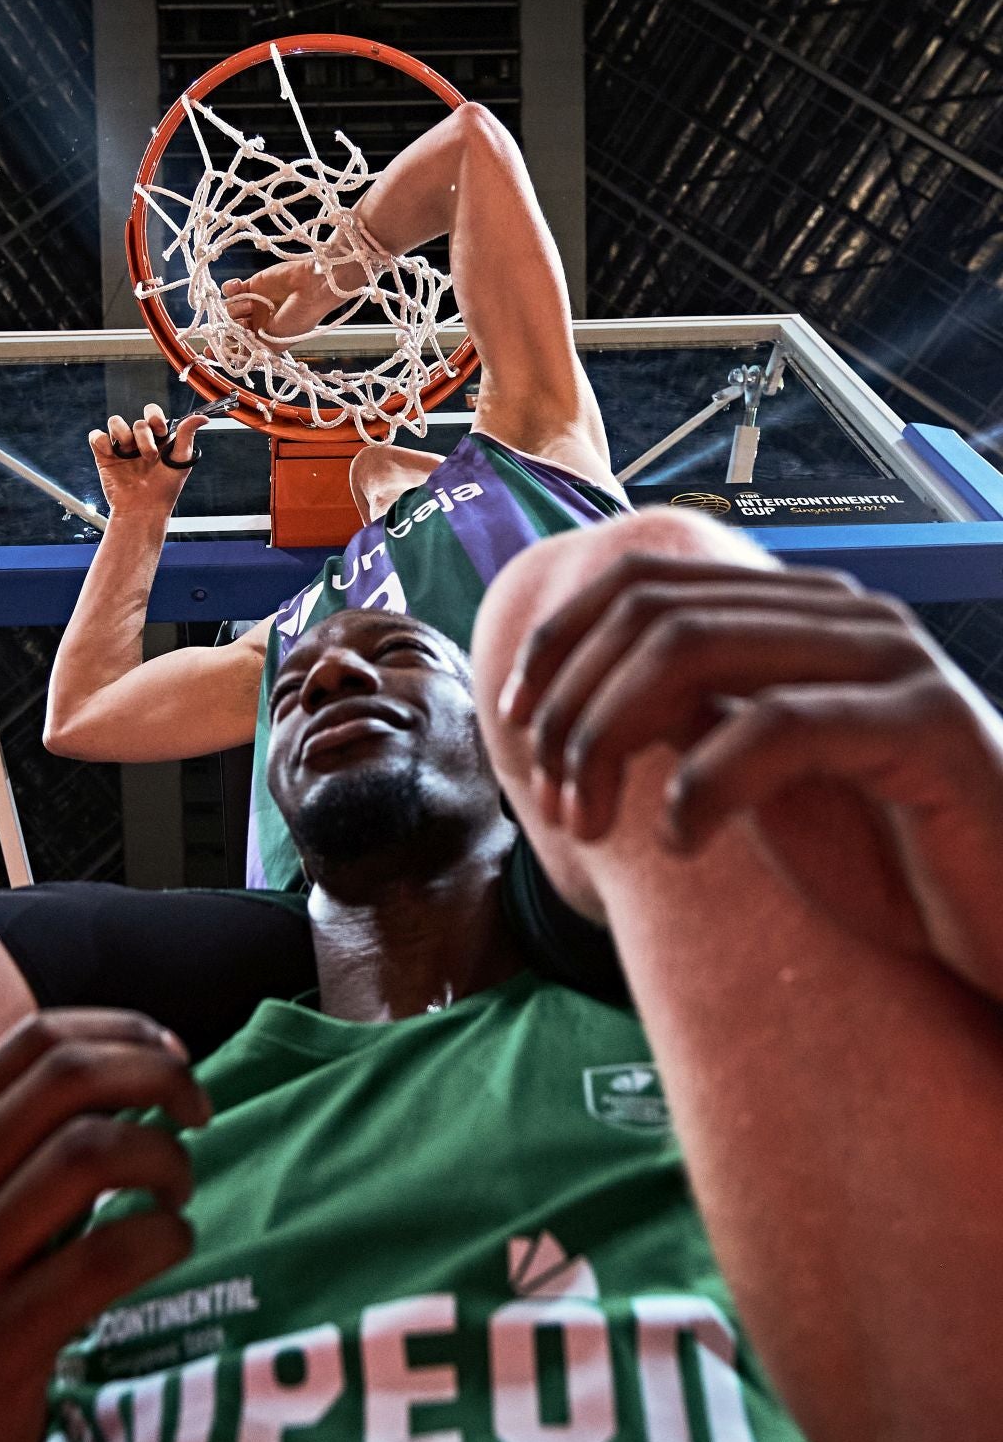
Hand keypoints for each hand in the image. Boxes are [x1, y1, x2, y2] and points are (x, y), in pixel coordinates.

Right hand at [0, 1010, 209, 1441]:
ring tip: (179, 1192)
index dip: (122, 1034)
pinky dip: (160, 1235)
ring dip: (162, 1159)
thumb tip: (145, 1066)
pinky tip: (170, 1244)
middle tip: (198, 1113)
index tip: (173, 1058)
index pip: (32, 1041)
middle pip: (63, 1081)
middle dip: (156, 1078)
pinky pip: (101, 1258)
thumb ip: (28, 1147)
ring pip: (85, 1155)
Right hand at [87, 403, 209, 515]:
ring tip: (129, 453)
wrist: (144, 510)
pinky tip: (112, 454)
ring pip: (115, 421)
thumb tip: (203, 417)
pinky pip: (96, 436)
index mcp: (157, 438)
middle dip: (144, 437)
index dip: (155, 416)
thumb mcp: (181, 460)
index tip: (161, 431)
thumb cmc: (165, 489)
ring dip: (122, 433)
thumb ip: (187, 435)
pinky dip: (101, 440)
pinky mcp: (105, 456)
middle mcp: (139, 440)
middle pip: (138, 422)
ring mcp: (121, 448)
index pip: (152, 412)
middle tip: (150, 457)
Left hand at [221, 243, 366, 345]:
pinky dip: (230, 289)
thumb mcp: (276, 342)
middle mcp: (256, 324)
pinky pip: (231, 290)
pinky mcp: (252, 286)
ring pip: (228, 310)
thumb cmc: (300, 318)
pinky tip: (237, 287)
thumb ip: (254, 348)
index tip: (211, 350)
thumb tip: (234, 354)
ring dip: (233, 308)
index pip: (238, 347)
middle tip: (231, 324)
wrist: (312, 287)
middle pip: (229, 328)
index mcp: (263, 340)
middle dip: (227, 328)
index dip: (225, 348)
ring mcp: (253, 305)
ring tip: (249, 304)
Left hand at [500, 553, 1002, 997]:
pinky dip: (703, 786)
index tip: (515, 723)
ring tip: (592, 822)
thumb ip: (694, 717)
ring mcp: (891, 662)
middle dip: (572, 706)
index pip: (643, 583)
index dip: (557, 644)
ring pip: (693, 651)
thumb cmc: (886, 858)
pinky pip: (778, 726)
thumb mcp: (762, 779)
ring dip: (609, 739)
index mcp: (800, 613)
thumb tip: (582, 694)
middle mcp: (844, 615)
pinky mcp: (926, 728)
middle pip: (651, 613)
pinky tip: (683, 845)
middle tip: (552, 799)